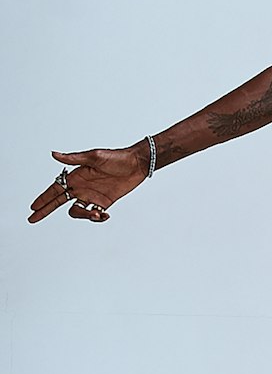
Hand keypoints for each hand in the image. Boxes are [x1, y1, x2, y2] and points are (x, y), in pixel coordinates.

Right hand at [27, 145, 147, 223]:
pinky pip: (94, 214)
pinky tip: (105, 215)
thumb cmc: (116, 157)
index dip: (43, 198)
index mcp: (76, 176)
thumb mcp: (94, 157)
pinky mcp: (104, 202)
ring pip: (77, 211)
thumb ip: (73, 159)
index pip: (55, 189)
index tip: (33, 207)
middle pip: (58, 201)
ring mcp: (92, 195)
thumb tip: (54, 154)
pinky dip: (97, 218)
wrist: (137, 164)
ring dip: (83, 216)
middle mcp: (81, 187)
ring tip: (96, 213)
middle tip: (33, 219)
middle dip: (45, 209)